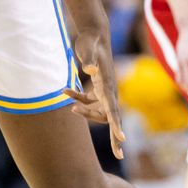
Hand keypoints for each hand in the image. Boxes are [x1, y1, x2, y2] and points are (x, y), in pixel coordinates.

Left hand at [64, 30, 127, 158]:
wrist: (94, 33)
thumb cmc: (91, 41)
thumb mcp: (88, 49)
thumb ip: (88, 58)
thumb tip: (88, 69)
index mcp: (108, 86)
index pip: (114, 110)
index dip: (117, 126)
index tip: (122, 140)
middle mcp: (109, 91)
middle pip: (111, 118)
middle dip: (116, 136)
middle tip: (119, 154)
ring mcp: (104, 89)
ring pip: (99, 111)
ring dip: (86, 113)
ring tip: (71, 108)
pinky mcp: (97, 86)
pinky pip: (89, 100)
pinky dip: (78, 99)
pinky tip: (65, 90)